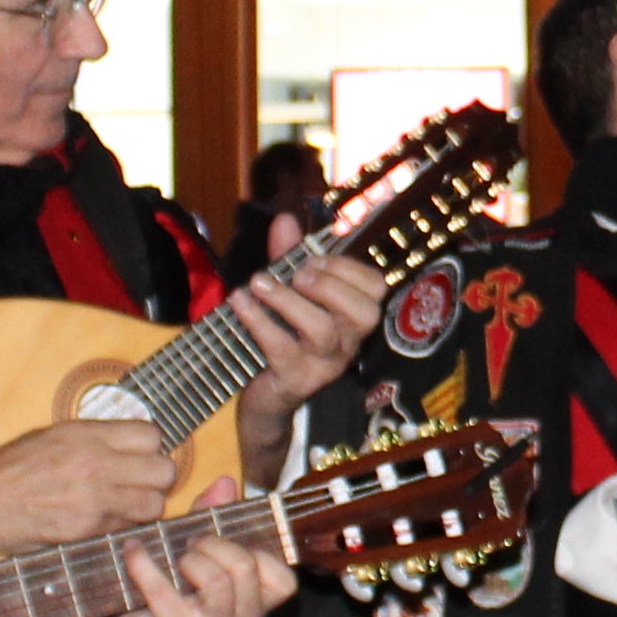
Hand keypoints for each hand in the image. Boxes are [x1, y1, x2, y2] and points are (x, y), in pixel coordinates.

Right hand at [0, 416, 178, 560]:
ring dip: (146, 506)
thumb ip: (97, 439)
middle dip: (156, 478)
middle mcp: (97, 463)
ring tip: (128, 504)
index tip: (141, 455)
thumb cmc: (14, 468)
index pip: (152, 435)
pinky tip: (107, 520)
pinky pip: (128, 526)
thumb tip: (133, 443)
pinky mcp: (89, 528)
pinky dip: (125, 526)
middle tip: (141, 483)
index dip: (151, 447)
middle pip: (163, 471)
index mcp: (88, 435)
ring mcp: (95, 498)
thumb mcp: (56, 436)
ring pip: (154, 504)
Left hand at [71, 491, 297, 616]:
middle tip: (191, 544)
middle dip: (214, 544)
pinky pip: (168, 590)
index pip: (283, 577)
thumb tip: (227, 481)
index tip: (228, 539)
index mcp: (255, 603)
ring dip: (189, 558)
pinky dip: (144, 564)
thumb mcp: (195, 554)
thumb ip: (214, 518)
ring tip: (173, 557)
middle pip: (246, 566)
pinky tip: (132, 552)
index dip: (258, 551)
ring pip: (219, 579)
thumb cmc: (164, 598)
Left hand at [227, 256, 389, 485]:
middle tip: (296, 275)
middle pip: (363, 313)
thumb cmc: (281, 336)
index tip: (312, 260)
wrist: (263, 397)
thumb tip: (285, 218)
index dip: (348, 267)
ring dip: (288, 300)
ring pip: (322, 330)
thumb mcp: (287, 293)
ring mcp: (323, 365)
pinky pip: (281, 348)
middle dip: (330, 284)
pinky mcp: (294, 380)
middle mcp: (348, 344)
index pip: (377, 289)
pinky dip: (258, 320)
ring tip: (258, 282)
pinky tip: (239, 301)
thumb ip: (289, 256)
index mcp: (353, 319)